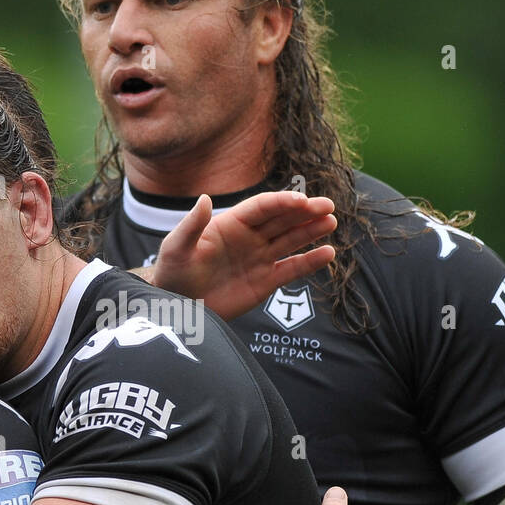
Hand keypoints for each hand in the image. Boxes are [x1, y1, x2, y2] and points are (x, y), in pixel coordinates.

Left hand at [150, 190, 336, 319]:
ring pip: (291, 240)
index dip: (282, 202)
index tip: (302, 201)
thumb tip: (205, 199)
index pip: (262, 208)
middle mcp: (249, 237)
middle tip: (328, 206)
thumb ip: (191, 225)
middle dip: (305, 212)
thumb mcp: (176, 248)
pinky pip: (292, 269)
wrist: (177, 306)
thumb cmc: (173, 272)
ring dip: (311, 231)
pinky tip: (328, 253)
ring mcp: (259, 258)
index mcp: (231, 224)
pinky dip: (310, 262)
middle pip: (282, 220)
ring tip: (331, 222)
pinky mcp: (265, 282)